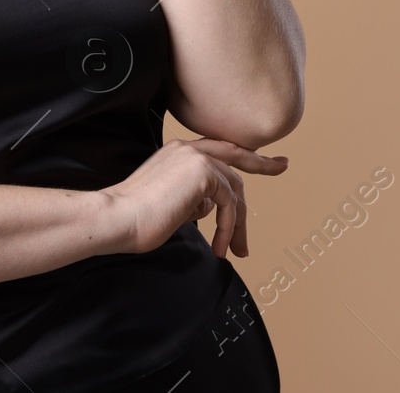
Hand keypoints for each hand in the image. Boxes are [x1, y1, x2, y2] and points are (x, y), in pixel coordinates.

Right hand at [101, 137, 289, 258]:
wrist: (117, 217)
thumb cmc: (135, 218)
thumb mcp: (170, 204)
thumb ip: (192, 199)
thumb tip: (209, 207)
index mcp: (176, 152)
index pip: (218, 149)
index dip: (244, 154)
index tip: (266, 156)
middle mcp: (187, 149)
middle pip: (235, 159)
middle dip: (262, 164)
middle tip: (282, 167)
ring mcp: (195, 158)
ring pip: (233, 189)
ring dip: (237, 225)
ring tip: (235, 250)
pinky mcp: (202, 172)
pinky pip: (229, 203)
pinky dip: (228, 229)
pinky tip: (219, 247)